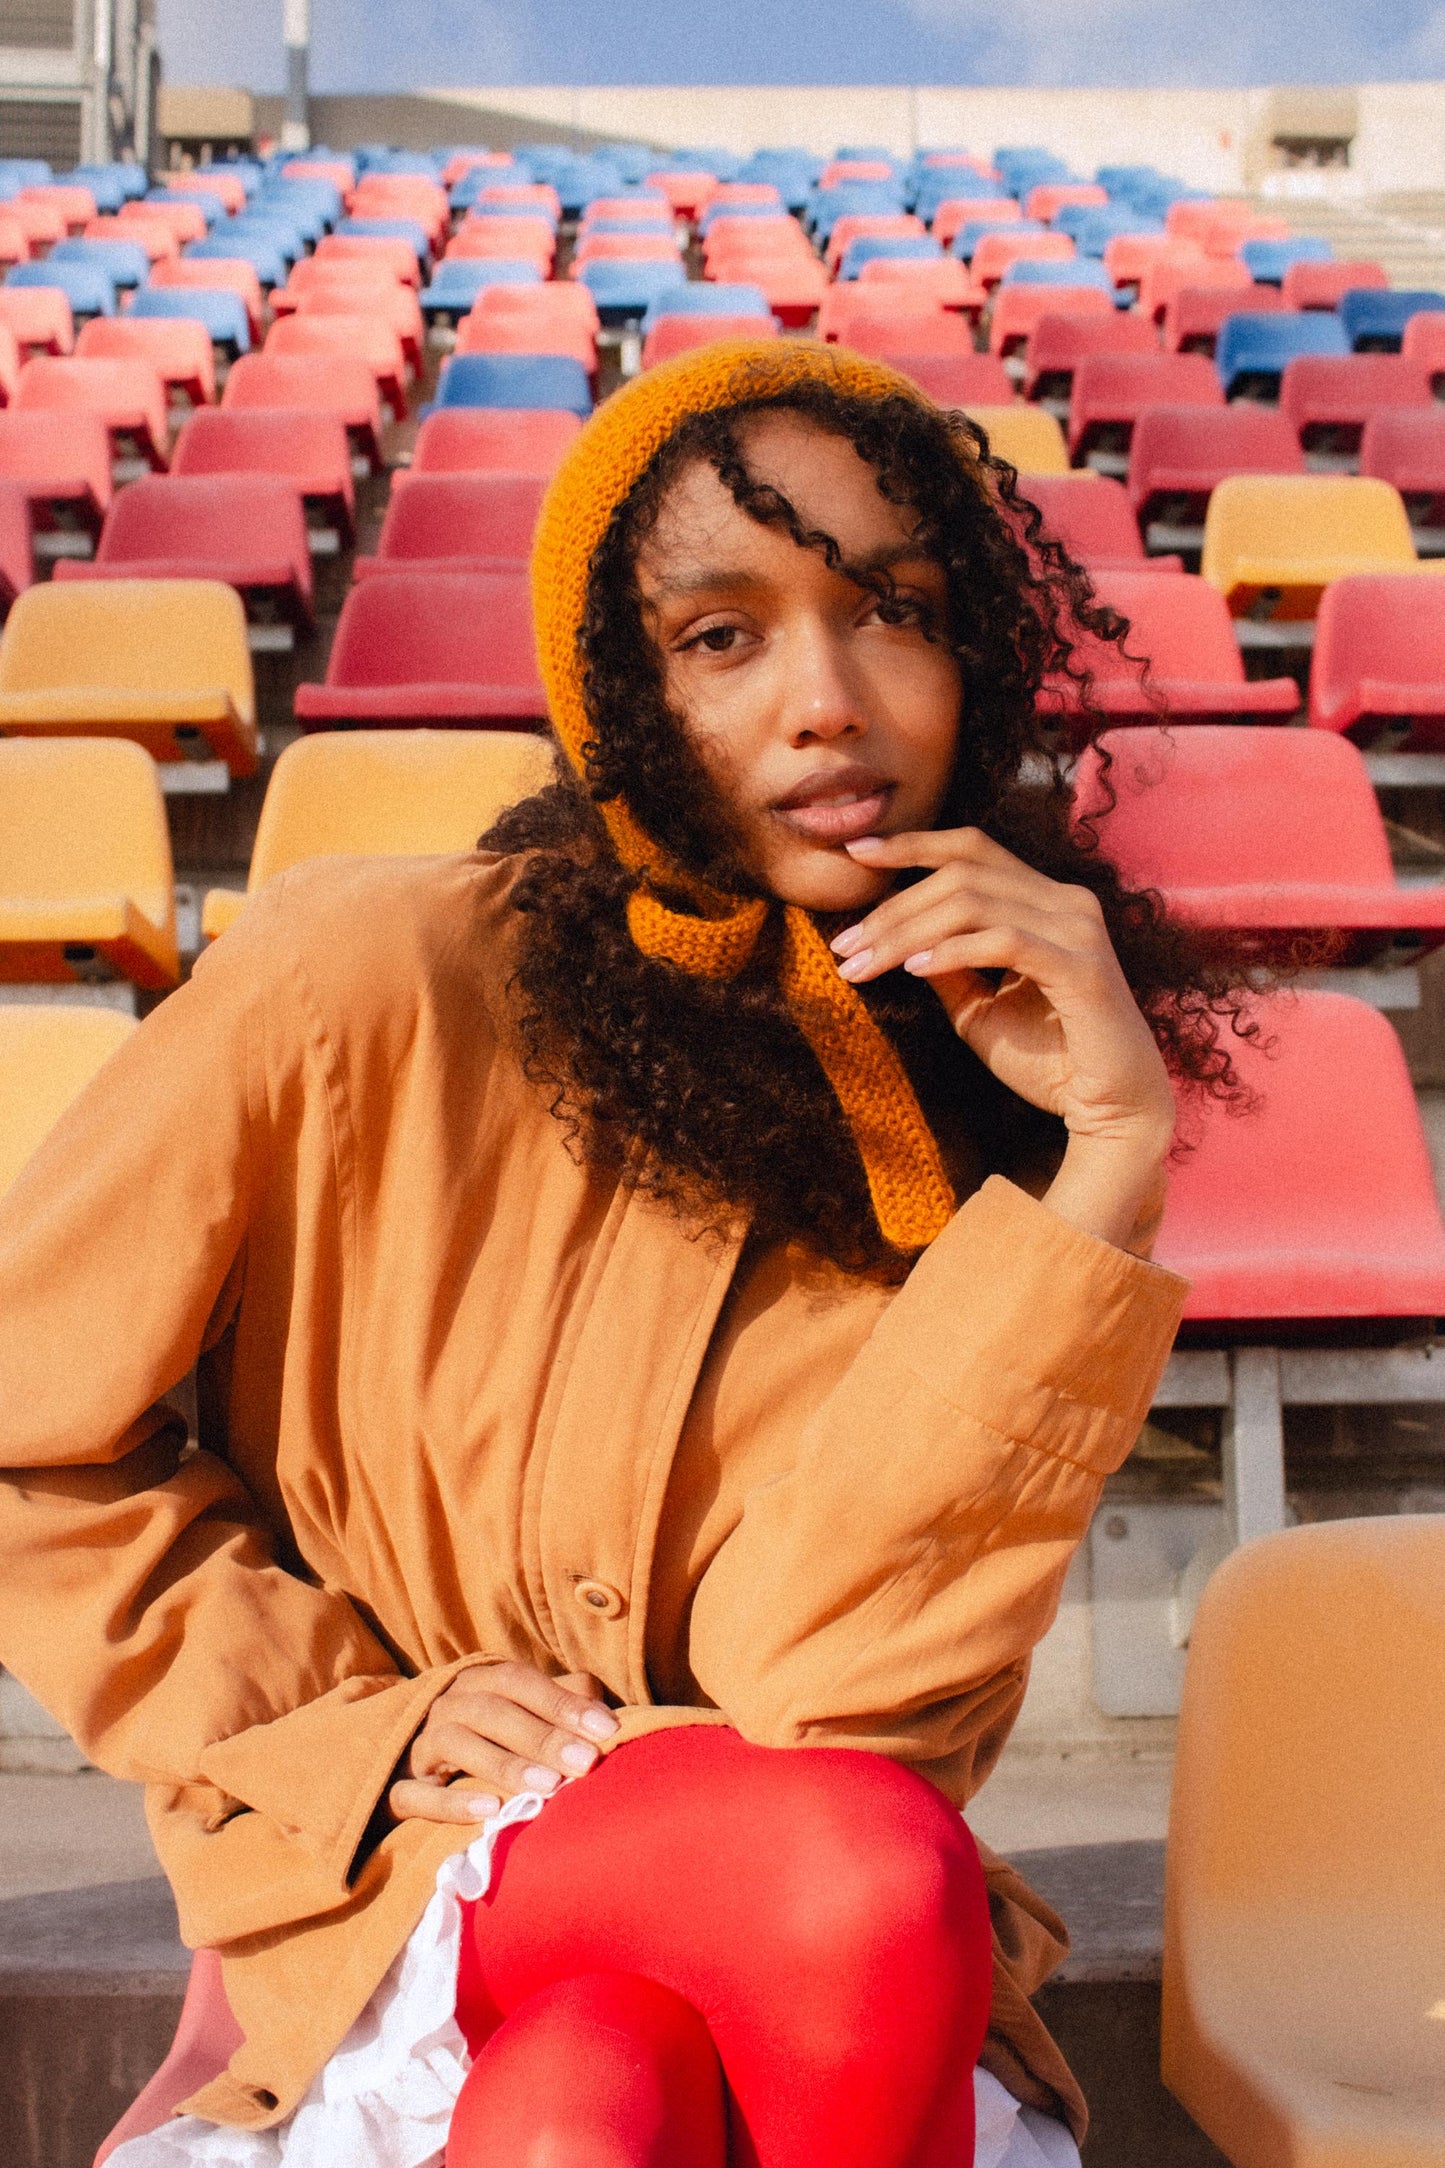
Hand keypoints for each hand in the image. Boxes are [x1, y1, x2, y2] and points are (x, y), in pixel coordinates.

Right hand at [389, 1661, 618, 1826]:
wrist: (400, 1772)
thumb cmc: (479, 1742)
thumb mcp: (516, 1717)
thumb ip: (558, 1707)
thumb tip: (607, 1715)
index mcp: (475, 1683)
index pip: (518, 1681)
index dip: (562, 1702)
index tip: (606, 1730)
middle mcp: (444, 1706)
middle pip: (492, 1710)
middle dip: (542, 1735)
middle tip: (585, 1763)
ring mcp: (415, 1747)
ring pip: (454, 1743)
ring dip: (502, 1763)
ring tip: (546, 1788)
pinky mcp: (395, 1790)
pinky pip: (414, 1794)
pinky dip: (450, 1802)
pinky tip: (489, 1811)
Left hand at [831, 829, 1175, 1251]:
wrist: (1112, 1111)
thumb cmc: (1049, 1062)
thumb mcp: (979, 1009)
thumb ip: (947, 968)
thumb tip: (899, 939)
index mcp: (1045, 902)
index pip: (973, 850)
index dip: (914, 843)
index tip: (857, 852)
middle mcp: (1066, 903)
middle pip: (962, 874)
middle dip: (893, 908)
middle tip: (844, 946)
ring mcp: (1078, 931)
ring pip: (975, 901)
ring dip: (908, 932)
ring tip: (864, 964)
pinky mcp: (1081, 968)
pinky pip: (1004, 941)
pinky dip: (954, 951)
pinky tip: (916, 970)